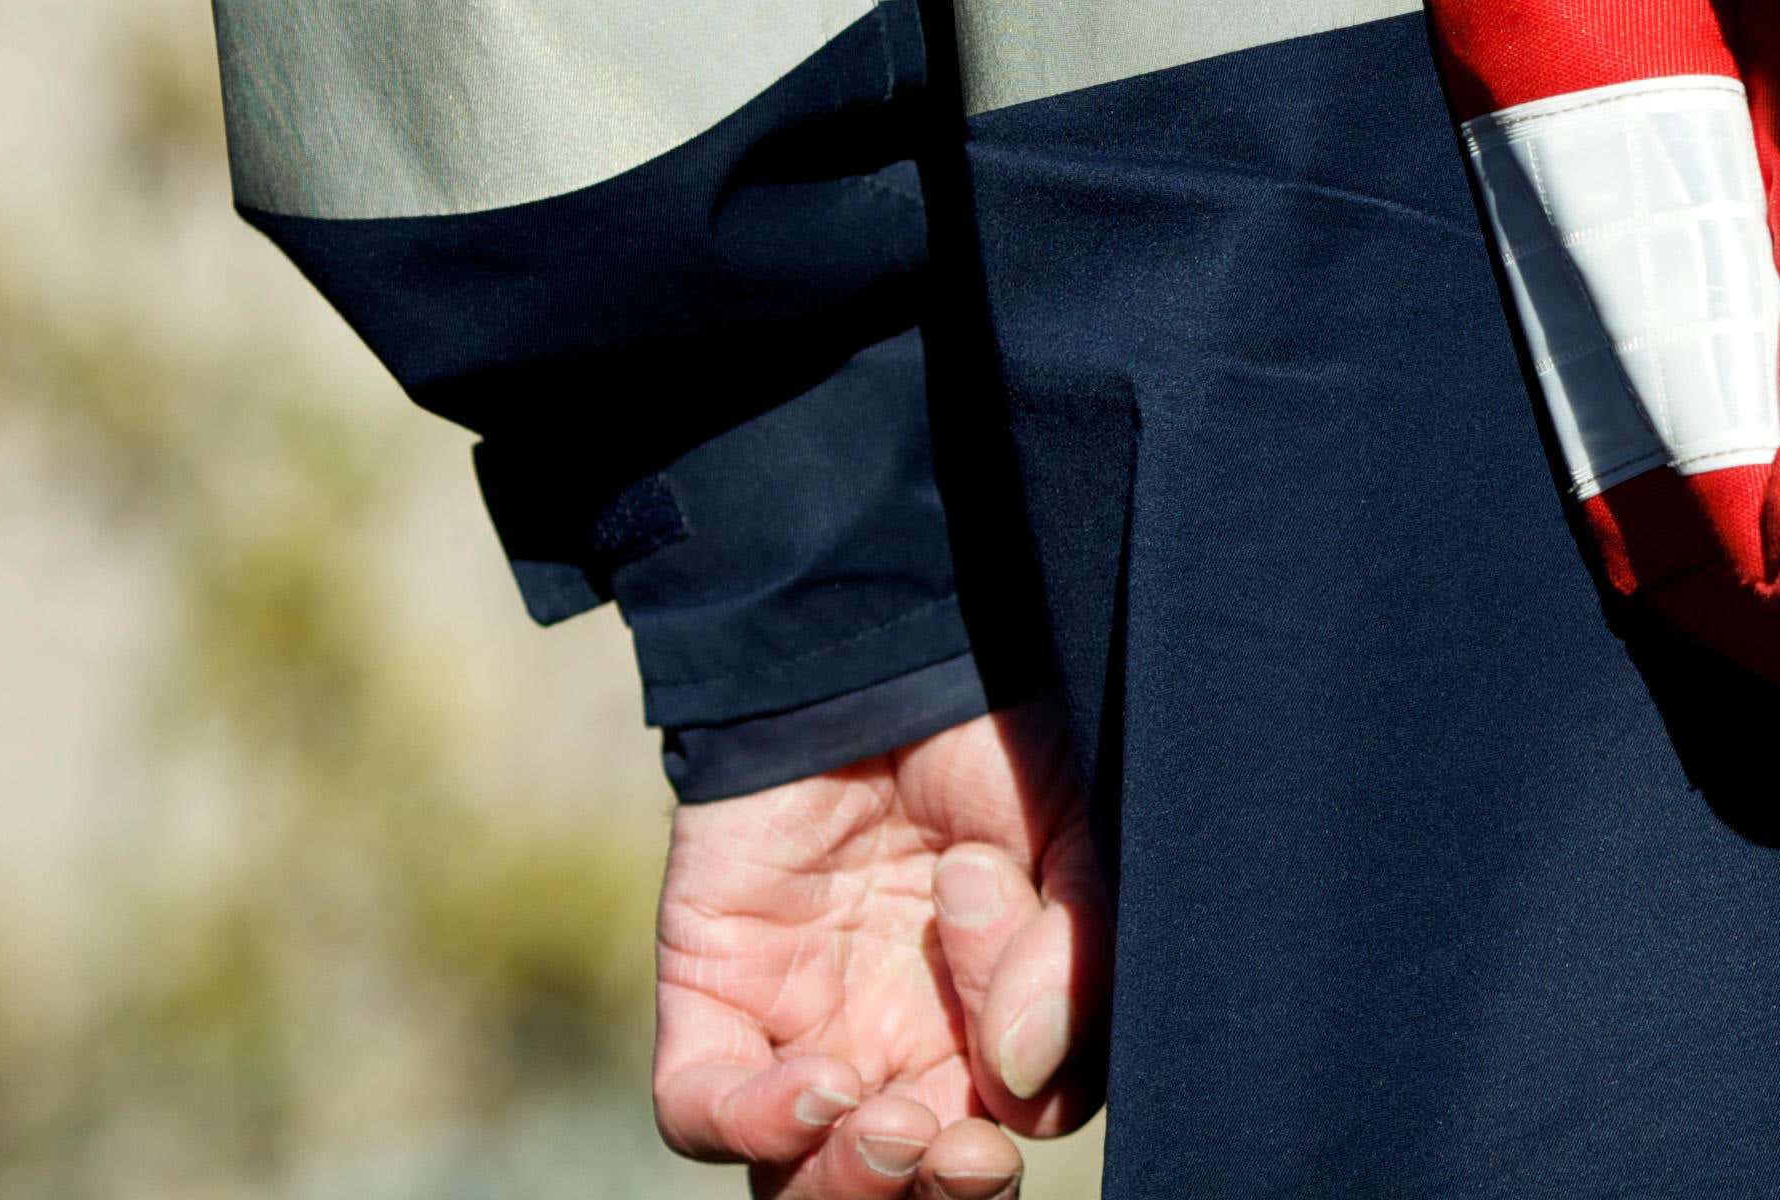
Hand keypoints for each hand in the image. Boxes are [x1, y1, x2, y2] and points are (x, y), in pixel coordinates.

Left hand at [650, 703, 1100, 1194]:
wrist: (886, 635)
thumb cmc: (1000, 739)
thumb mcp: (1078, 833)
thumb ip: (1076, 951)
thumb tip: (1019, 1076)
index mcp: (989, 1030)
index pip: (1001, 1132)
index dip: (1010, 1131)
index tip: (1016, 1070)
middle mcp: (892, 1049)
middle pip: (895, 1193)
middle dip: (927, 1195)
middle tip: (951, 1147)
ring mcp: (796, 1030)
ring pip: (796, 1181)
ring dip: (847, 1183)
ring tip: (889, 1125)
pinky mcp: (712, 994)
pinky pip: (701, 1109)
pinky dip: (750, 1122)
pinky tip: (810, 1083)